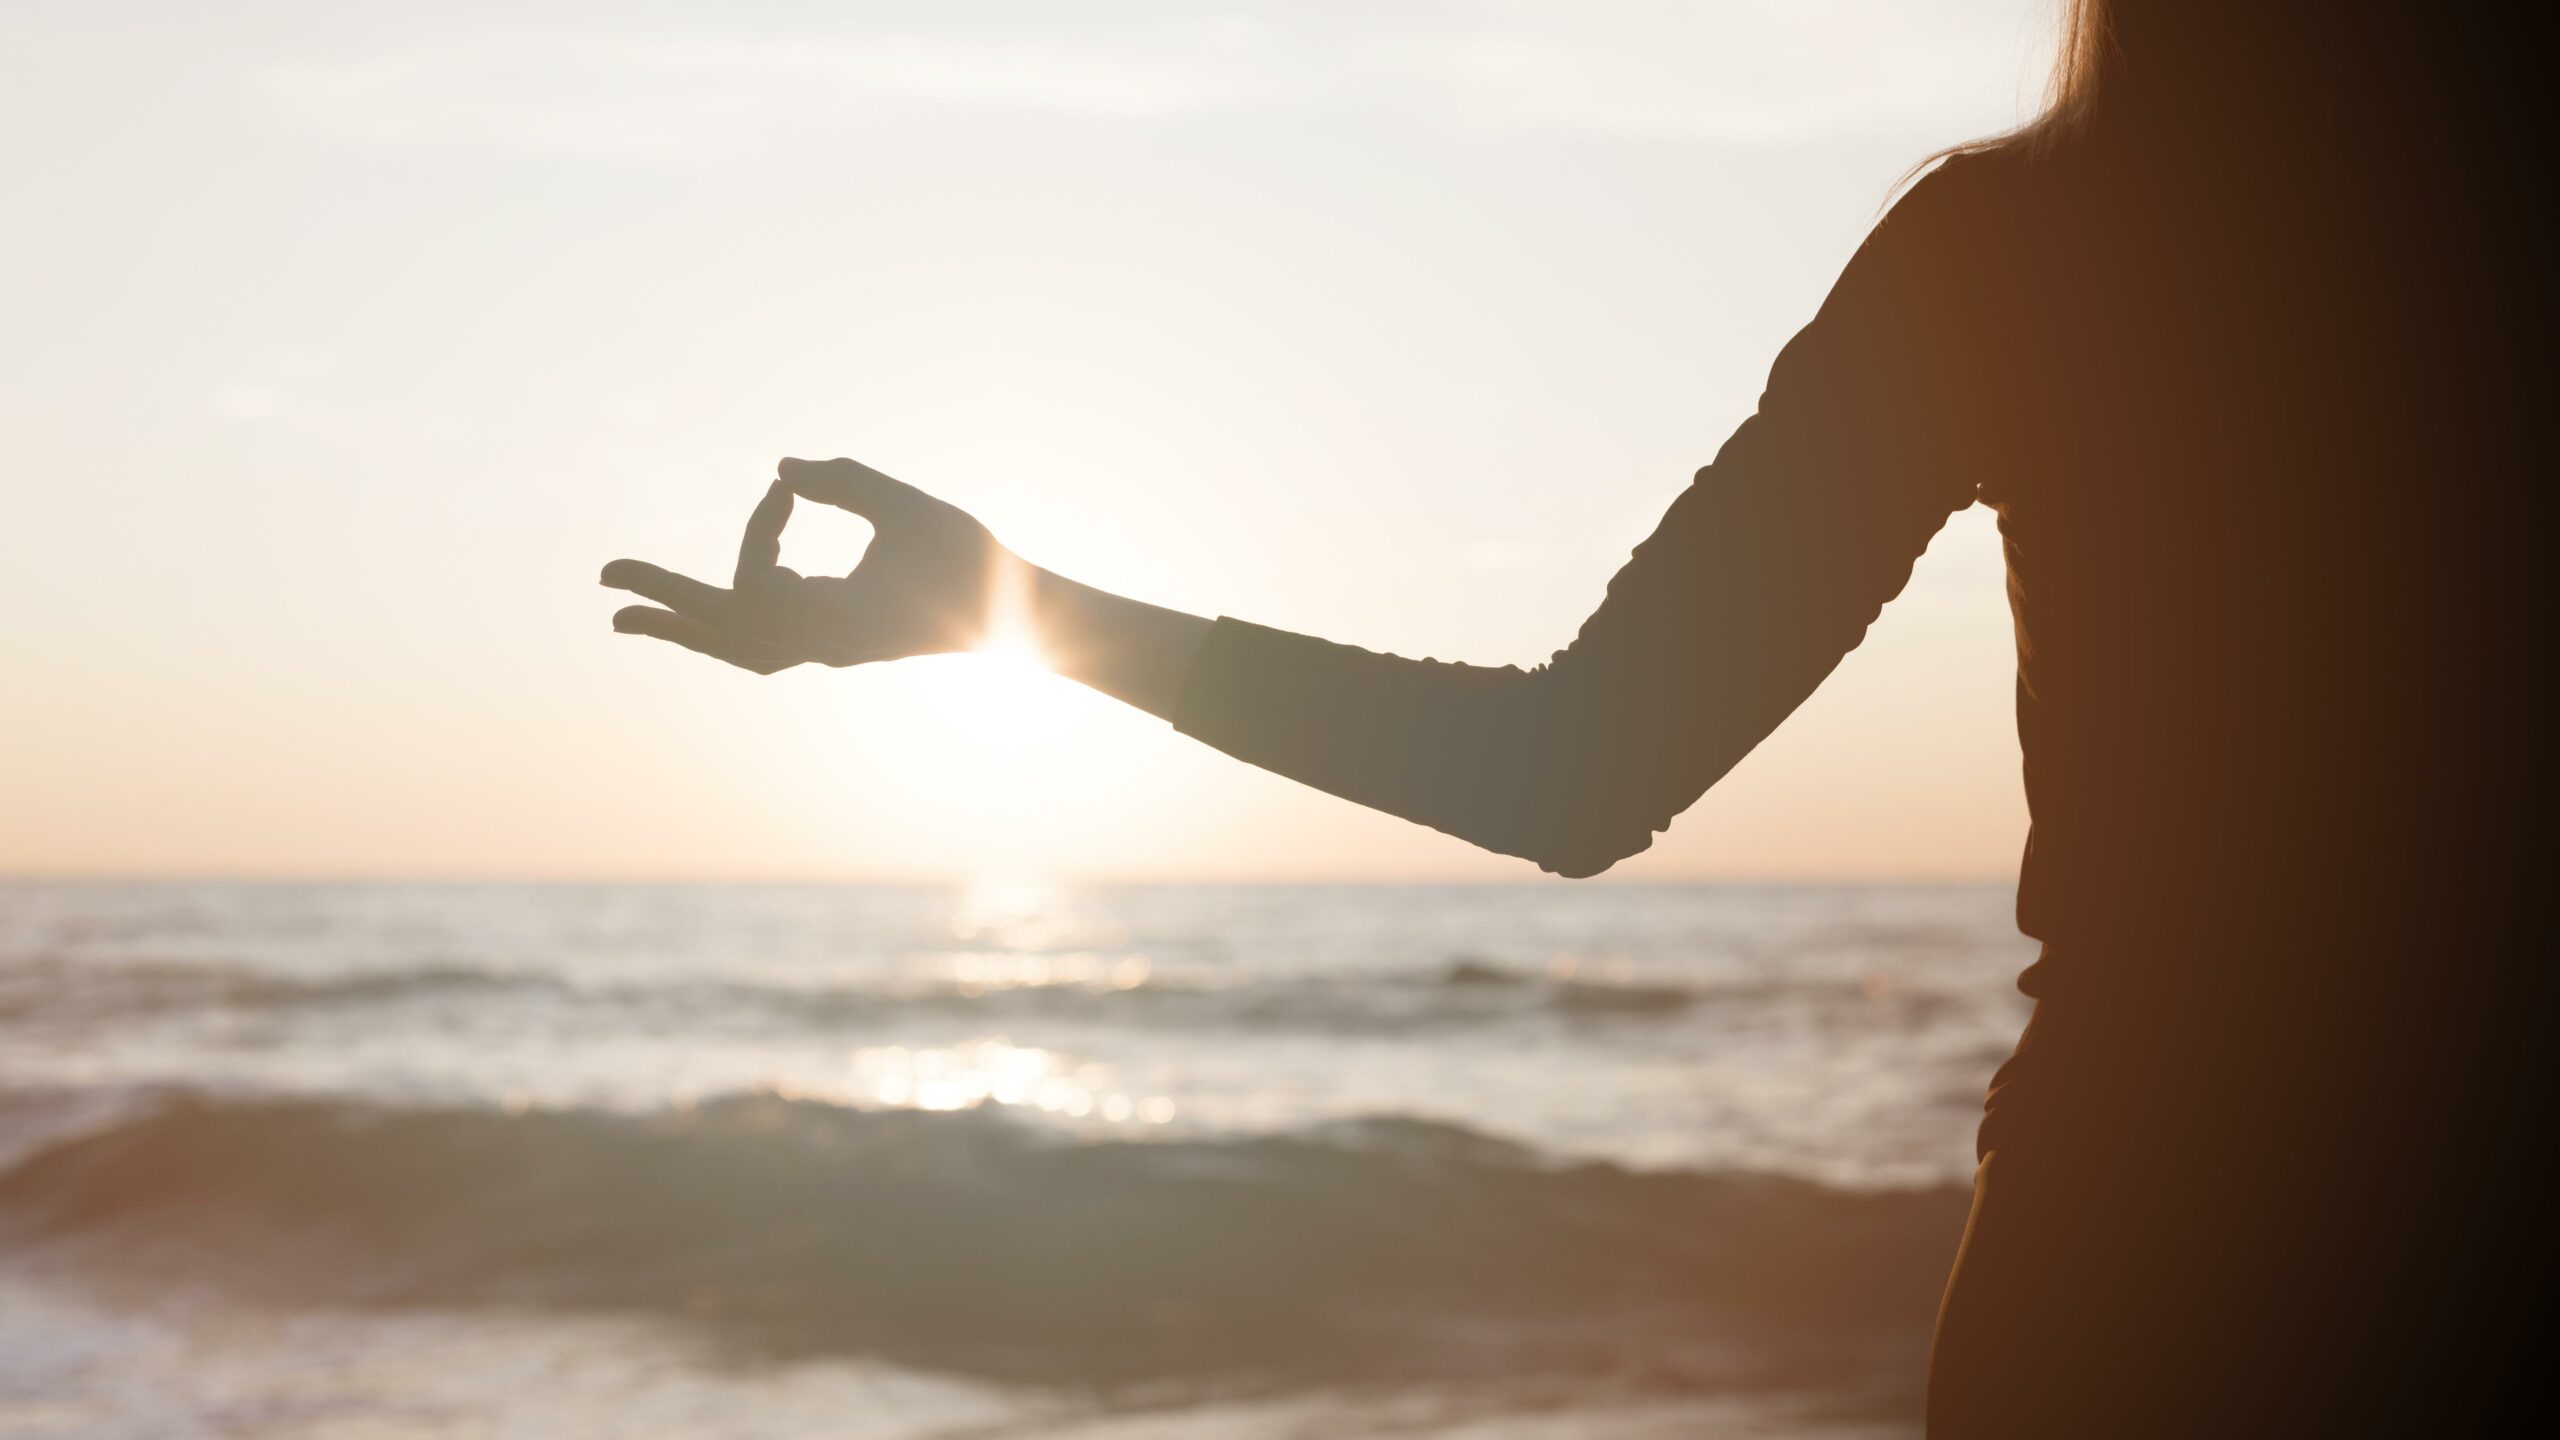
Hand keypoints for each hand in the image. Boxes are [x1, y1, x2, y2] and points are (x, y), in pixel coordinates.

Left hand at [602, 457, 1016, 672]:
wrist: (1021, 623)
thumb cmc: (973, 561)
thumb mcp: (912, 509)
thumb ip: (846, 482)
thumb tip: (778, 466)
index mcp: (840, 623)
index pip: (758, 582)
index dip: (757, 528)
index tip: (786, 491)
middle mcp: (824, 648)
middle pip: (722, 629)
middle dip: (663, 599)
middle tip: (601, 578)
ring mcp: (828, 652)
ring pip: (736, 648)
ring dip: (682, 629)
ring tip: (624, 617)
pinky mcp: (835, 646)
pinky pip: (761, 648)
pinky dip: (723, 630)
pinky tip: (697, 617)